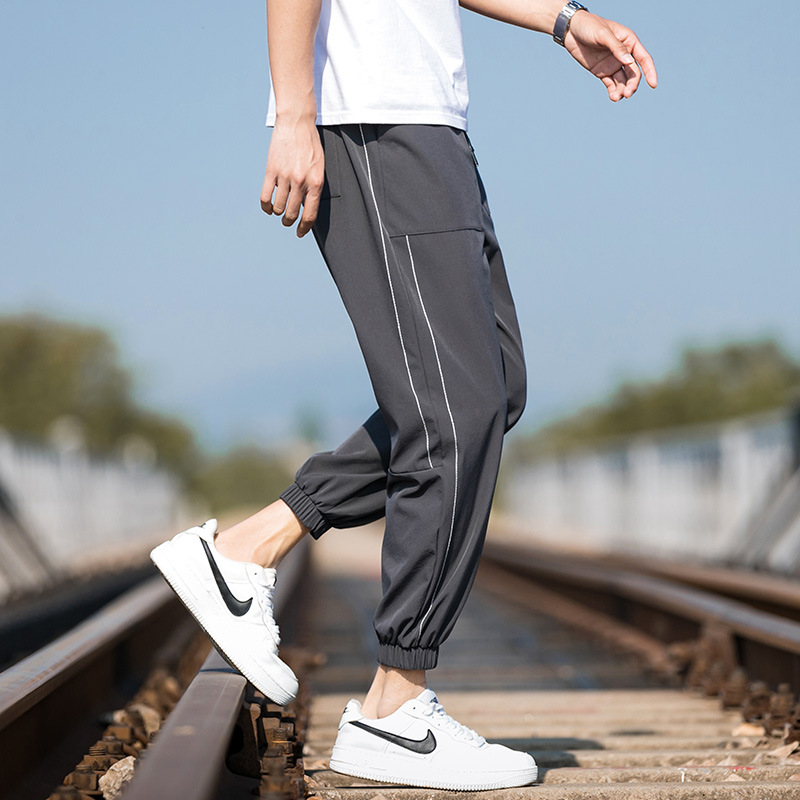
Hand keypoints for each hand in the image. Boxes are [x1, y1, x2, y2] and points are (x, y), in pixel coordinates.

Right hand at [260, 114, 324, 236]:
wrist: (297, 122)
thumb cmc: (310, 145)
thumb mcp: (319, 167)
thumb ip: (314, 186)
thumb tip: (306, 206)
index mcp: (316, 183)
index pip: (309, 215)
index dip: (304, 228)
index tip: (300, 233)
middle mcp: (300, 182)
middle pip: (292, 214)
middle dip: (289, 221)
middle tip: (287, 221)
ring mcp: (284, 177)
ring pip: (278, 207)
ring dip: (277, 213)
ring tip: (278, 212)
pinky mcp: (271, 171)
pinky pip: (265, 197)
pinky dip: (265, 206)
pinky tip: (267, 207)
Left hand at [566, 12, 656, 101]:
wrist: (571, 30)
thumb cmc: (589, 26)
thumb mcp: (603, 34)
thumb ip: (616, 47)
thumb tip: (629, 62)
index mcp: (629, 41)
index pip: (644, 59)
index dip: (650, 72)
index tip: (653, 84)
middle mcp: (623, 54)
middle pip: (634, 74)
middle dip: (632, 85)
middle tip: (627, 94)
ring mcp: (613, 64)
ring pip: (623, 81)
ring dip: (622, 91)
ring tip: (617, 97)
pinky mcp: (602, 72)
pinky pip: (611, 84)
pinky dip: (613, 92)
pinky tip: (613, 98)